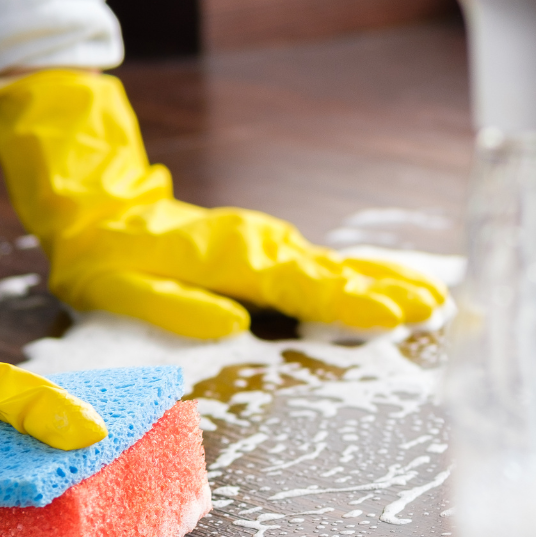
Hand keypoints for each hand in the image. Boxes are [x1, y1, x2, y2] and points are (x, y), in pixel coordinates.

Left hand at [0, 69, 445, 339]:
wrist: (100, 212)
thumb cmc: (107, 261)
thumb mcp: (120, 288)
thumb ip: (174, 306)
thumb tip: (230, 324)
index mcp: (231, 259)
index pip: (300, 284)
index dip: (349, 301)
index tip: (392, 313)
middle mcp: (258, 246)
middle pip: (332, 271)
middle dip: (385, 290)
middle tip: (435, 307)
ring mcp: (266, 244)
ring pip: (336, 264)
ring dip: (384, 281)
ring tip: (432, 298)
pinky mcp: (267, 249)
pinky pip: (323, 264)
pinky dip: (361, 275)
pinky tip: (391, 285)